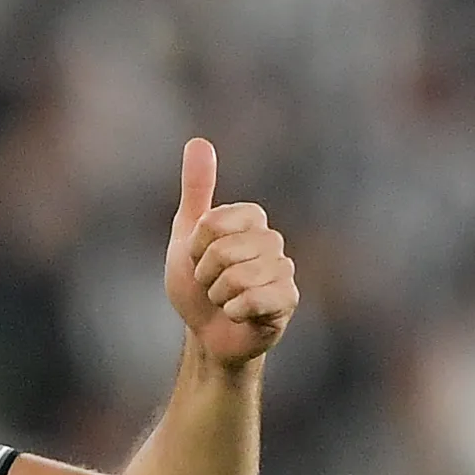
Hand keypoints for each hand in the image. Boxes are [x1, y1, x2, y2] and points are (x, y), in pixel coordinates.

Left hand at [165, 137, 298, 371]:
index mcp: (252, 220)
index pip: (215, 221)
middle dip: (204, 274)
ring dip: (218, 295)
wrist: (206, 332)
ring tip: (224, 300)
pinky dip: (235, 311)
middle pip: (223, 250)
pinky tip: (239, 315)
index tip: (197, 257)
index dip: (196, 245)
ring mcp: (283, 271)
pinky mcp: (288, 301)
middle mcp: (273, 240)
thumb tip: (198, 141)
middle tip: (210, 284)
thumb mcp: (187, 234)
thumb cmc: (196, 284)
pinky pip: (255, 300)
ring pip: (237, 277)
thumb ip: (196, 189)